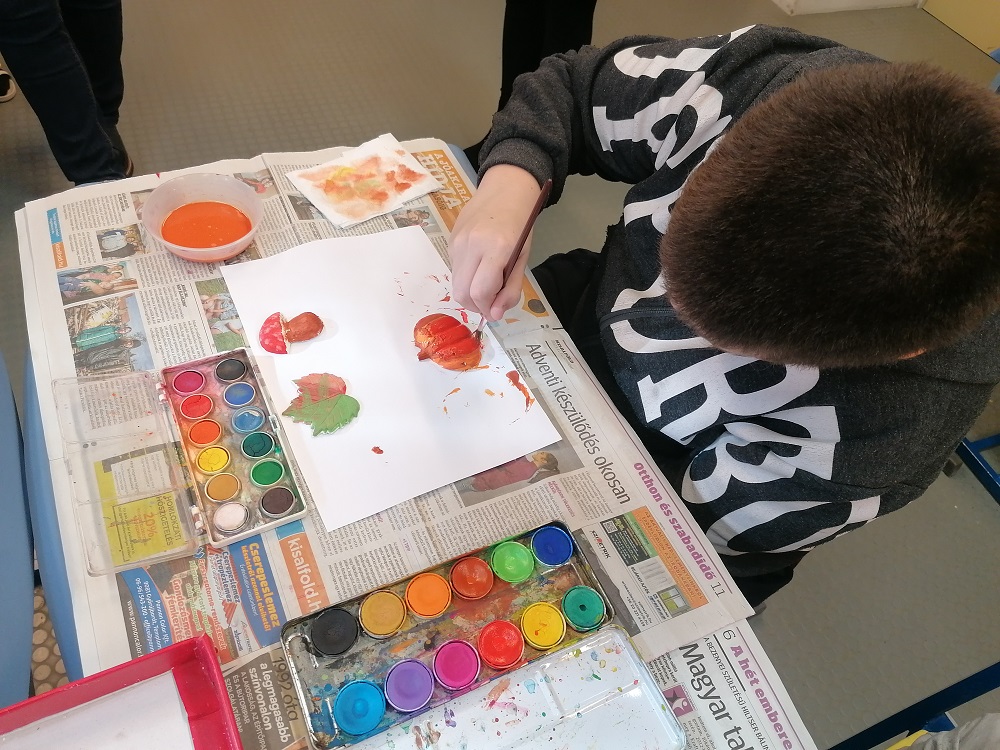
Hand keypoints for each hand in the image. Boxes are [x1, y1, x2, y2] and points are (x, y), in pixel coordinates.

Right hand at [449, 165, 542, 320]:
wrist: (505, 189)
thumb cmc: (520, 224)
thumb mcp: (523, 259)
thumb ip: (510, 288)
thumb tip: (496, 314)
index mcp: (496, 248)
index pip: (480, 292)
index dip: (488, 309)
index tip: (496, 311)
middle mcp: (471, 245)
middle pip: (462, 293)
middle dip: (476, 306)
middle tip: (490, 302)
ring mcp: (457, 242)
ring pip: (455, 283)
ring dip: (470, 293)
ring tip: (487, 283)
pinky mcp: (450, 240)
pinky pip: (454, 270)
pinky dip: (466, 277)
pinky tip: (479, 266)